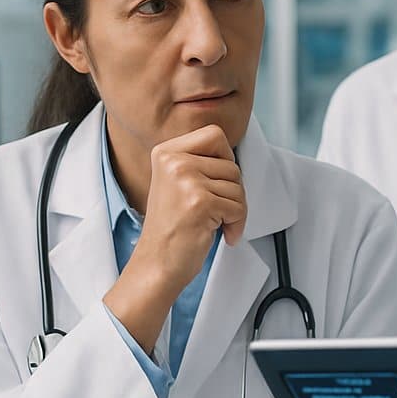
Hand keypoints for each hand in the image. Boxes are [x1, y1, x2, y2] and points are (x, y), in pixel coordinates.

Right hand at [104, 125, 244, 349]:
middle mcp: (174, 162)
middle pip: (231, 164)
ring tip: (217, 223)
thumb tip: (233, 155)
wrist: (157, 263)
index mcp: (166, 152)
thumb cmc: (171, 229)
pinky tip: (222, 234)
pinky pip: (238, 207)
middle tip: (219, 211)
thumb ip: (200, 163)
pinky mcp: (200, 202)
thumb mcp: (177, 183)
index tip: (218, 181)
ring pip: (237, 186)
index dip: (226, 158)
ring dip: (236, 210)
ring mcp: (186, 181)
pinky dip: (237, 224)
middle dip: (233, 191)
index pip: (214, 134)